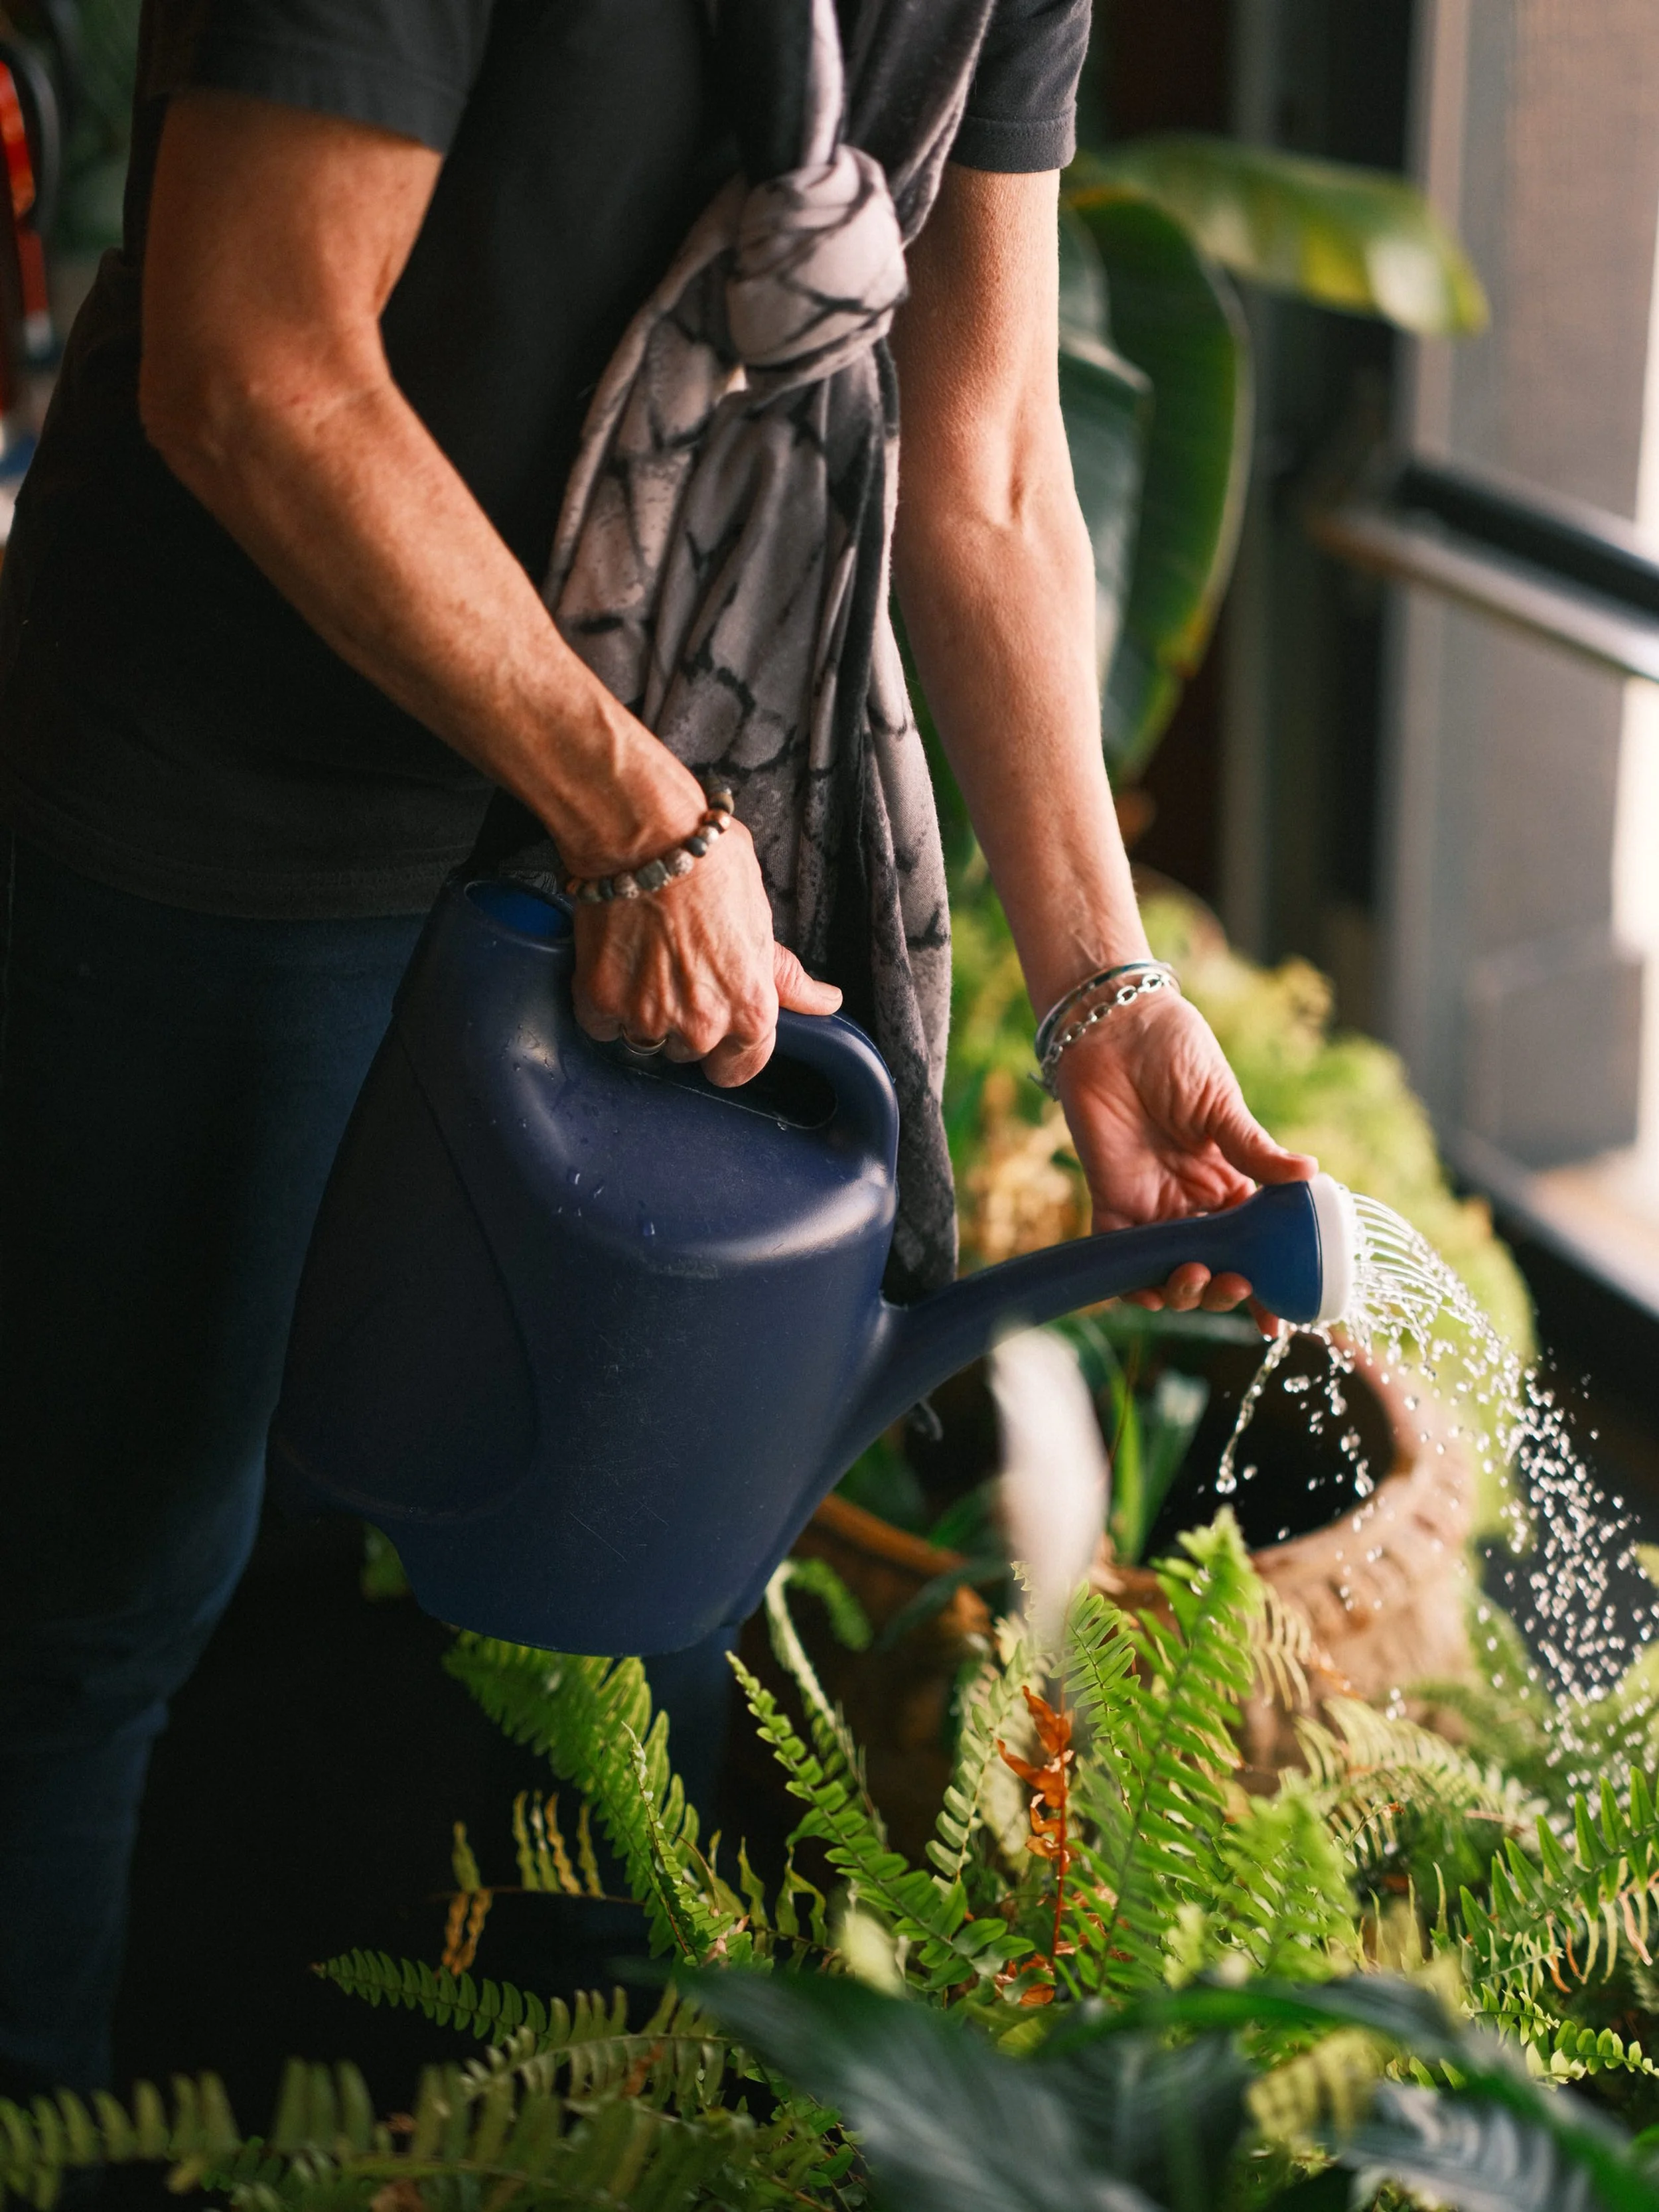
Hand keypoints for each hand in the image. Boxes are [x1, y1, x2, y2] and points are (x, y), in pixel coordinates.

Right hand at [572, 816, 841, 1085]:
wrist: (646, 839)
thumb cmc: (710, 868)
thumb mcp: (763, 922)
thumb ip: (785, 975)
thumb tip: (823, 1001)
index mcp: (750, 1010)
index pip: (740, 1068)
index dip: (728, 1050)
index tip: (718, 1026)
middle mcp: (700, 1026)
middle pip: (689, 1051)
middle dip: (683, 1021)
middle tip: (677, 970)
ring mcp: (648, 1018)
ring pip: (644, 1041)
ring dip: (643, 1013)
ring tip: (646, 961)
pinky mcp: (601, 1003)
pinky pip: (602, 1024)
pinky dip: (604, 1003)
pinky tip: (615, 965)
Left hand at [1052, 990, 1316, 1325]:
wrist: (1113, 1027)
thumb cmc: (1173, 1052)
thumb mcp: (1222, 1103)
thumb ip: (1255, 1148)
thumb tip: (1310, 1174)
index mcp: (1229, 1180)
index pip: (1255, 1243)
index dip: (1269, 1281)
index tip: (1285, 1315)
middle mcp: (1192, 1201)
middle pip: (1214, 1265)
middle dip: (1227, 1289)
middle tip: (1239, 1286)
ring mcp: (1151, 1204)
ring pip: (1169, 1269)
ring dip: (1185, 1290)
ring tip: (1198, 1276)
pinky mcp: (1110, 1200)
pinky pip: (1118, 1254)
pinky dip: (1132, 1281)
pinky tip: (1150, 1289)